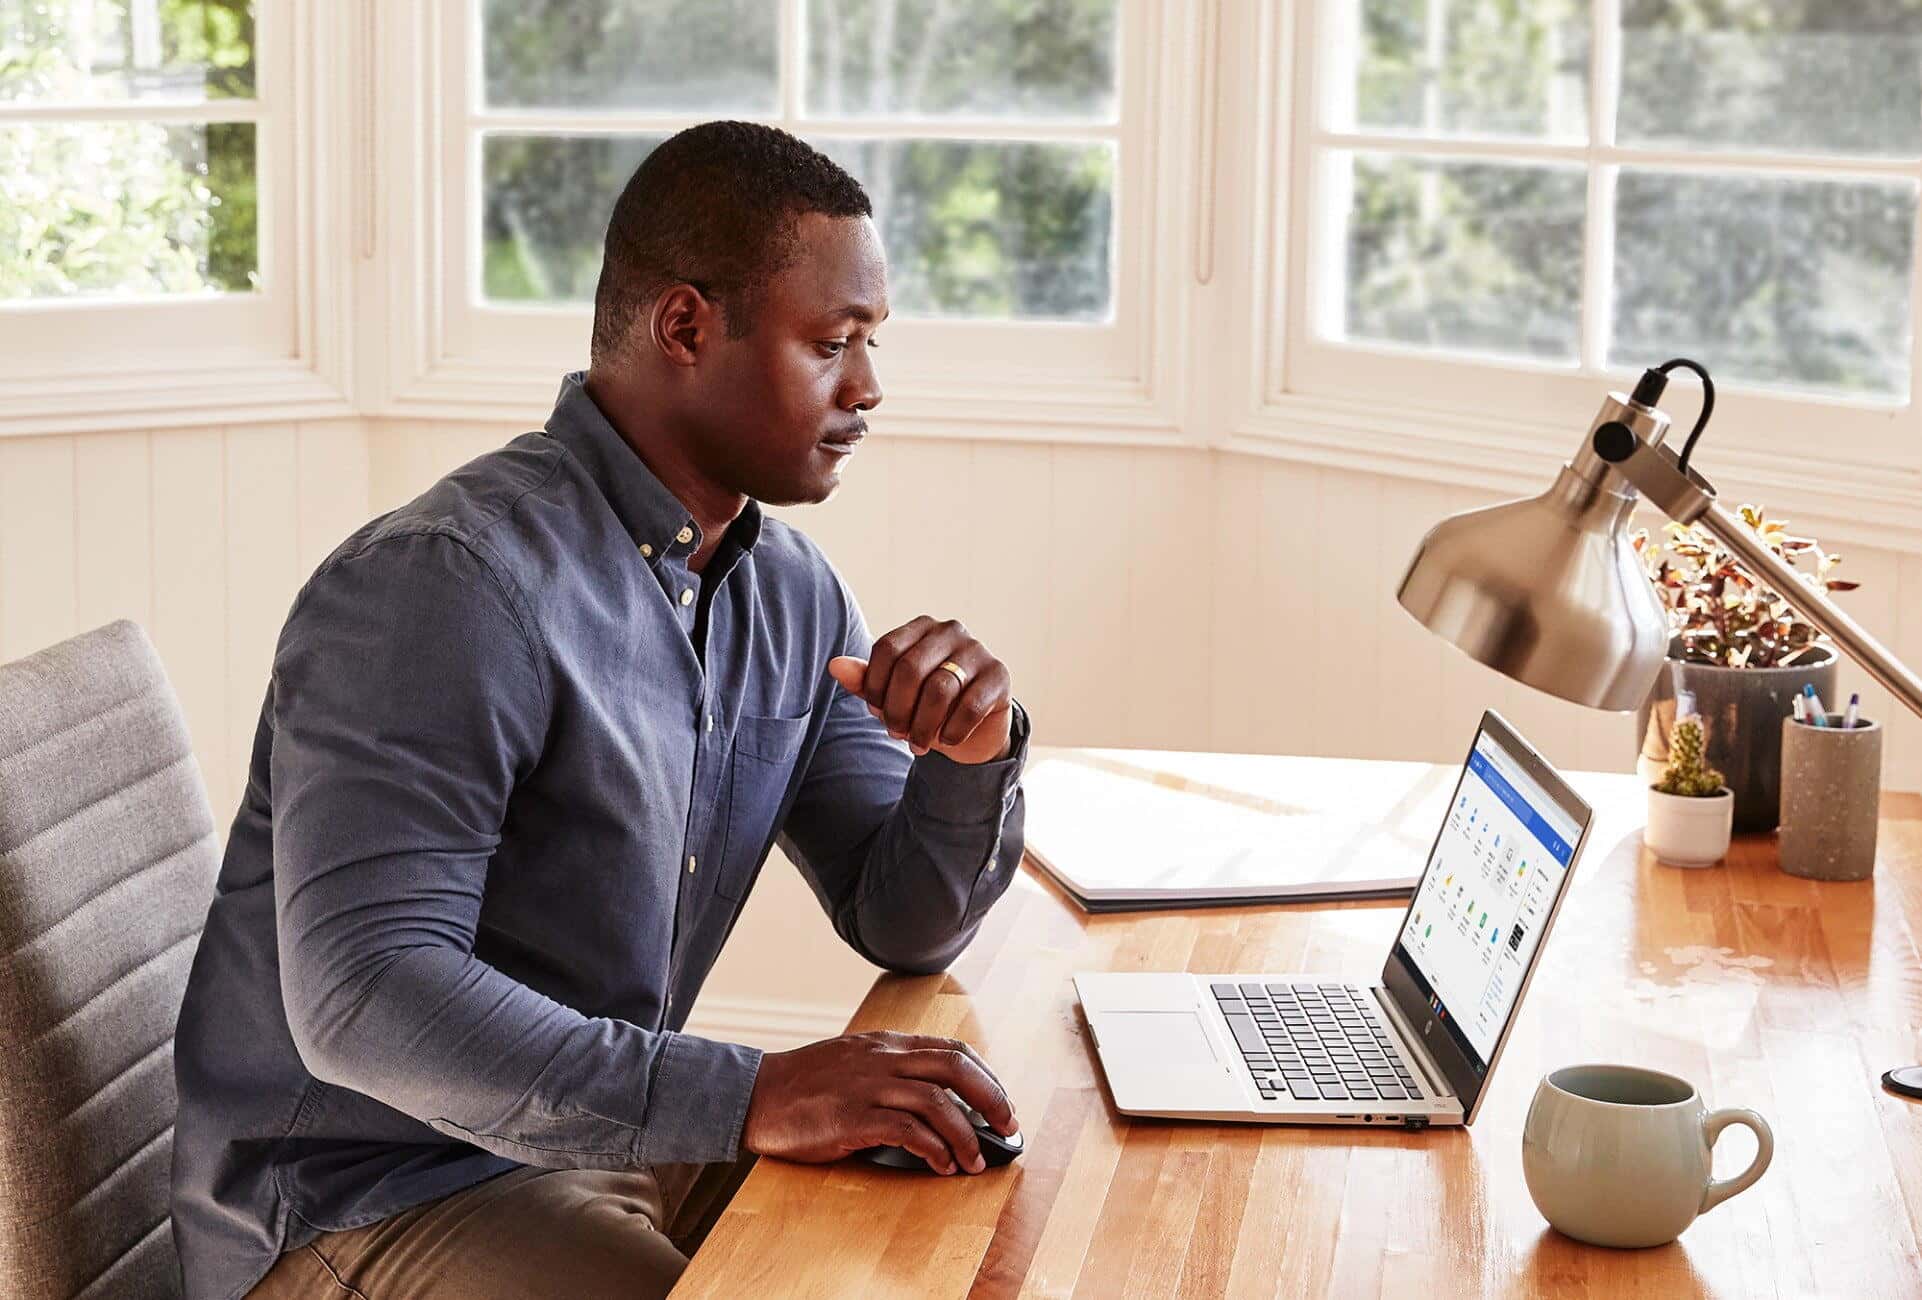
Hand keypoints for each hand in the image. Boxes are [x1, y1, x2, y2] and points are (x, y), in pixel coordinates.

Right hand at [740, 1031, 1019, 1174]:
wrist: (754, 1094)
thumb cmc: (804, 1084)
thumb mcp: (852, 1060)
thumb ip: (889, 1069)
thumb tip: (932, 1097)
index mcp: (885, 1044)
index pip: (951, 1049)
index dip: (985, 1075)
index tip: (1001, 1101)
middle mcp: (882, 1058)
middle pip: (954, 1068)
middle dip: (991, 1098)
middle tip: (1007, 1126)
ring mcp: (867, 1086)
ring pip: (936, 1101)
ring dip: (965, 1134)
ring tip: (974, 1160)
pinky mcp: (851, 1117)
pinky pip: (906, 1130)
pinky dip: (933, 1148)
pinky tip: (941, 1165)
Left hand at [827, 616, 1014, 763]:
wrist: (973, 726)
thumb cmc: (925, 704)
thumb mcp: (892, 694)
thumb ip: (865, 681)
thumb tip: (835, 666)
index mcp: (920, 627)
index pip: (887, 649)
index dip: (875, 686)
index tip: (876, 712)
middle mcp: (950, 630)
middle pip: (910, 669)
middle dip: (898, 709)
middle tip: (896, 734)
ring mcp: (978, 650)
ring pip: (939, 689)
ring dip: (923, 725)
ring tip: (917, 744)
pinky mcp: (999, 675)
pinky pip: (970, 705)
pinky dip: (953, 730)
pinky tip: (947, 740)